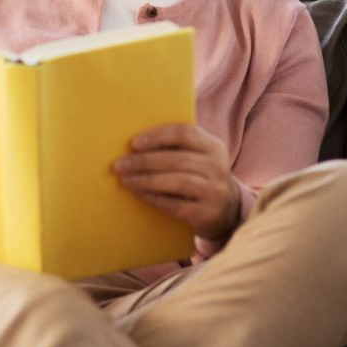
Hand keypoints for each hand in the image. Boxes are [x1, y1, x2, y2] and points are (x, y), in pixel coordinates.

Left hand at [112, 123, 240, 242]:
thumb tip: (135, 143)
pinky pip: (175, 204)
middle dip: (144, 161)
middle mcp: (218, 166)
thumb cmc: (201, 176)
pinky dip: (154, 198)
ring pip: (175, 181)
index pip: (184, 133)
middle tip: (119, 165)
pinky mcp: (206, 213)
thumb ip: (177, 146)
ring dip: (146, 180)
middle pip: (176, 159)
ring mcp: (214, 191)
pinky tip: (138, 194)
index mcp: (213, 146)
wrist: (227, 210)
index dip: (157, 136)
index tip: (134, 143)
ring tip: (125, 180)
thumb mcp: (199, 156)